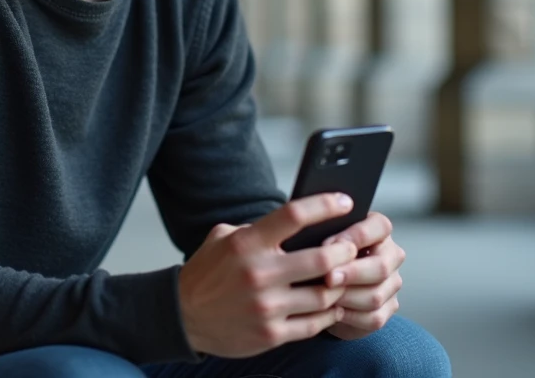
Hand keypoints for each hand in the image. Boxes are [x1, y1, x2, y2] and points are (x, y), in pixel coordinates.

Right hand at [177, 193, 358, 357]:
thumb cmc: (206, 274)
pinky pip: (315, 324)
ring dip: (339, 286)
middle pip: (323, 259)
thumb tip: (294, 221)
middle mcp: (259, 274)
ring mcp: (267, 307)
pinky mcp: (271, 334)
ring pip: (325, 295)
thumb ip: (256, 228)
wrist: (182, 316)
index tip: (344, 201)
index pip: (294, 216)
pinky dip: (328, 314)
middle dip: (346, 252)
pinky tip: (329, 305)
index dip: (325, 205)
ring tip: (343, 279)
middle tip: (352, 248)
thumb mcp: (222, 238)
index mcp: (247, 243)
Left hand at [321, 212, 405, 339]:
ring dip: (347, 297)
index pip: (380, 226)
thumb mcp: (320, 239)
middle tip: (327, 277)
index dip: (355, 236)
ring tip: (324, 295)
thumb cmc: (321, 255)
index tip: (328, 244)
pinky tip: (332, 310)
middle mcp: (390, 255)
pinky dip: (350, 317)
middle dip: (351, 273)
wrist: (321, 285)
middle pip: (381, 266)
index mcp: (378, 231)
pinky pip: (373, 317)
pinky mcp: (388, 308)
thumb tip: (321, 247)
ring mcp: (391, 283)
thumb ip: (326, 237)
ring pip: (375, 295)